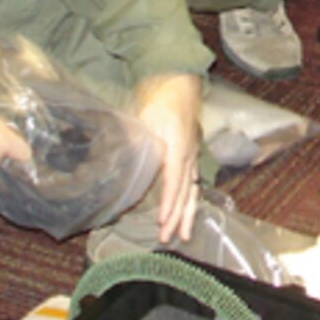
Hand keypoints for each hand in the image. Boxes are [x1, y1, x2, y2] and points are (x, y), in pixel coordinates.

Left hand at [129, 73, 202, 243]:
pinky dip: (191, 199)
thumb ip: (138, 141)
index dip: (169, 202)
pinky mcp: (192, 153)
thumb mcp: (145, 118)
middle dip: (178, 216)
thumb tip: (126, 161)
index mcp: (179, 147)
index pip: (174, 180)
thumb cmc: (161, 98)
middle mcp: (190, 154)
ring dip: (188, 213)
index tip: (163, 221)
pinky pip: (193, 181)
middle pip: (186, 191)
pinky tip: (189, 211)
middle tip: (170, 238)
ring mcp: (193, 154)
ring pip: (193, 189)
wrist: (179, 82)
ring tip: (184, 234)